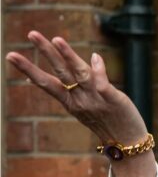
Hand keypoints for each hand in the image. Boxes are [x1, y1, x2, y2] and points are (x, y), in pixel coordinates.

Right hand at [5, 31, 147, 143]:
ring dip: (68, 56)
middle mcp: (80, 99)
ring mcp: (97, 99)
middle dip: (46, 52)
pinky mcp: (114, 100)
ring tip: (56, 39)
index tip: (10, 55)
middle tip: (31, 33)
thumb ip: (70, 88)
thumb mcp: (81, 106)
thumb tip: (56, 70)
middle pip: (60, 73)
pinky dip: (99, 71)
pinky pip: (104, 84)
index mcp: (70, 101)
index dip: (28, 69)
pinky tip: (95, 57)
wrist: (128, 143)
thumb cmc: (105, 122)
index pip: (46, 82)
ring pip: (80, 74)